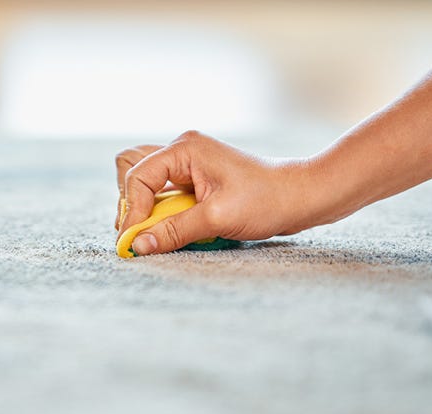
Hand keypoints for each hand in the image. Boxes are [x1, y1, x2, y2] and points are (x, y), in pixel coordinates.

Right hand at [115, 130, 307, 255]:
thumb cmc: (266, 200)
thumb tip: (138, 246)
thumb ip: (173, 231)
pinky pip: (163, 191)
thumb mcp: (216, 218)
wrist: (301, 196)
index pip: (137, 177)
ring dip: (143, 205)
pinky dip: (159, 210)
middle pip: (132, 167)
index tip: (134, 241)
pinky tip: (170, 227)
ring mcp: (188, 164)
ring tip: (152, 230)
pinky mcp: (195, 179)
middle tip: (139, 230)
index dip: (132, 211)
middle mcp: (182, 151)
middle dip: (130, 201)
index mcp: (184, 150)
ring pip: (145, 179)